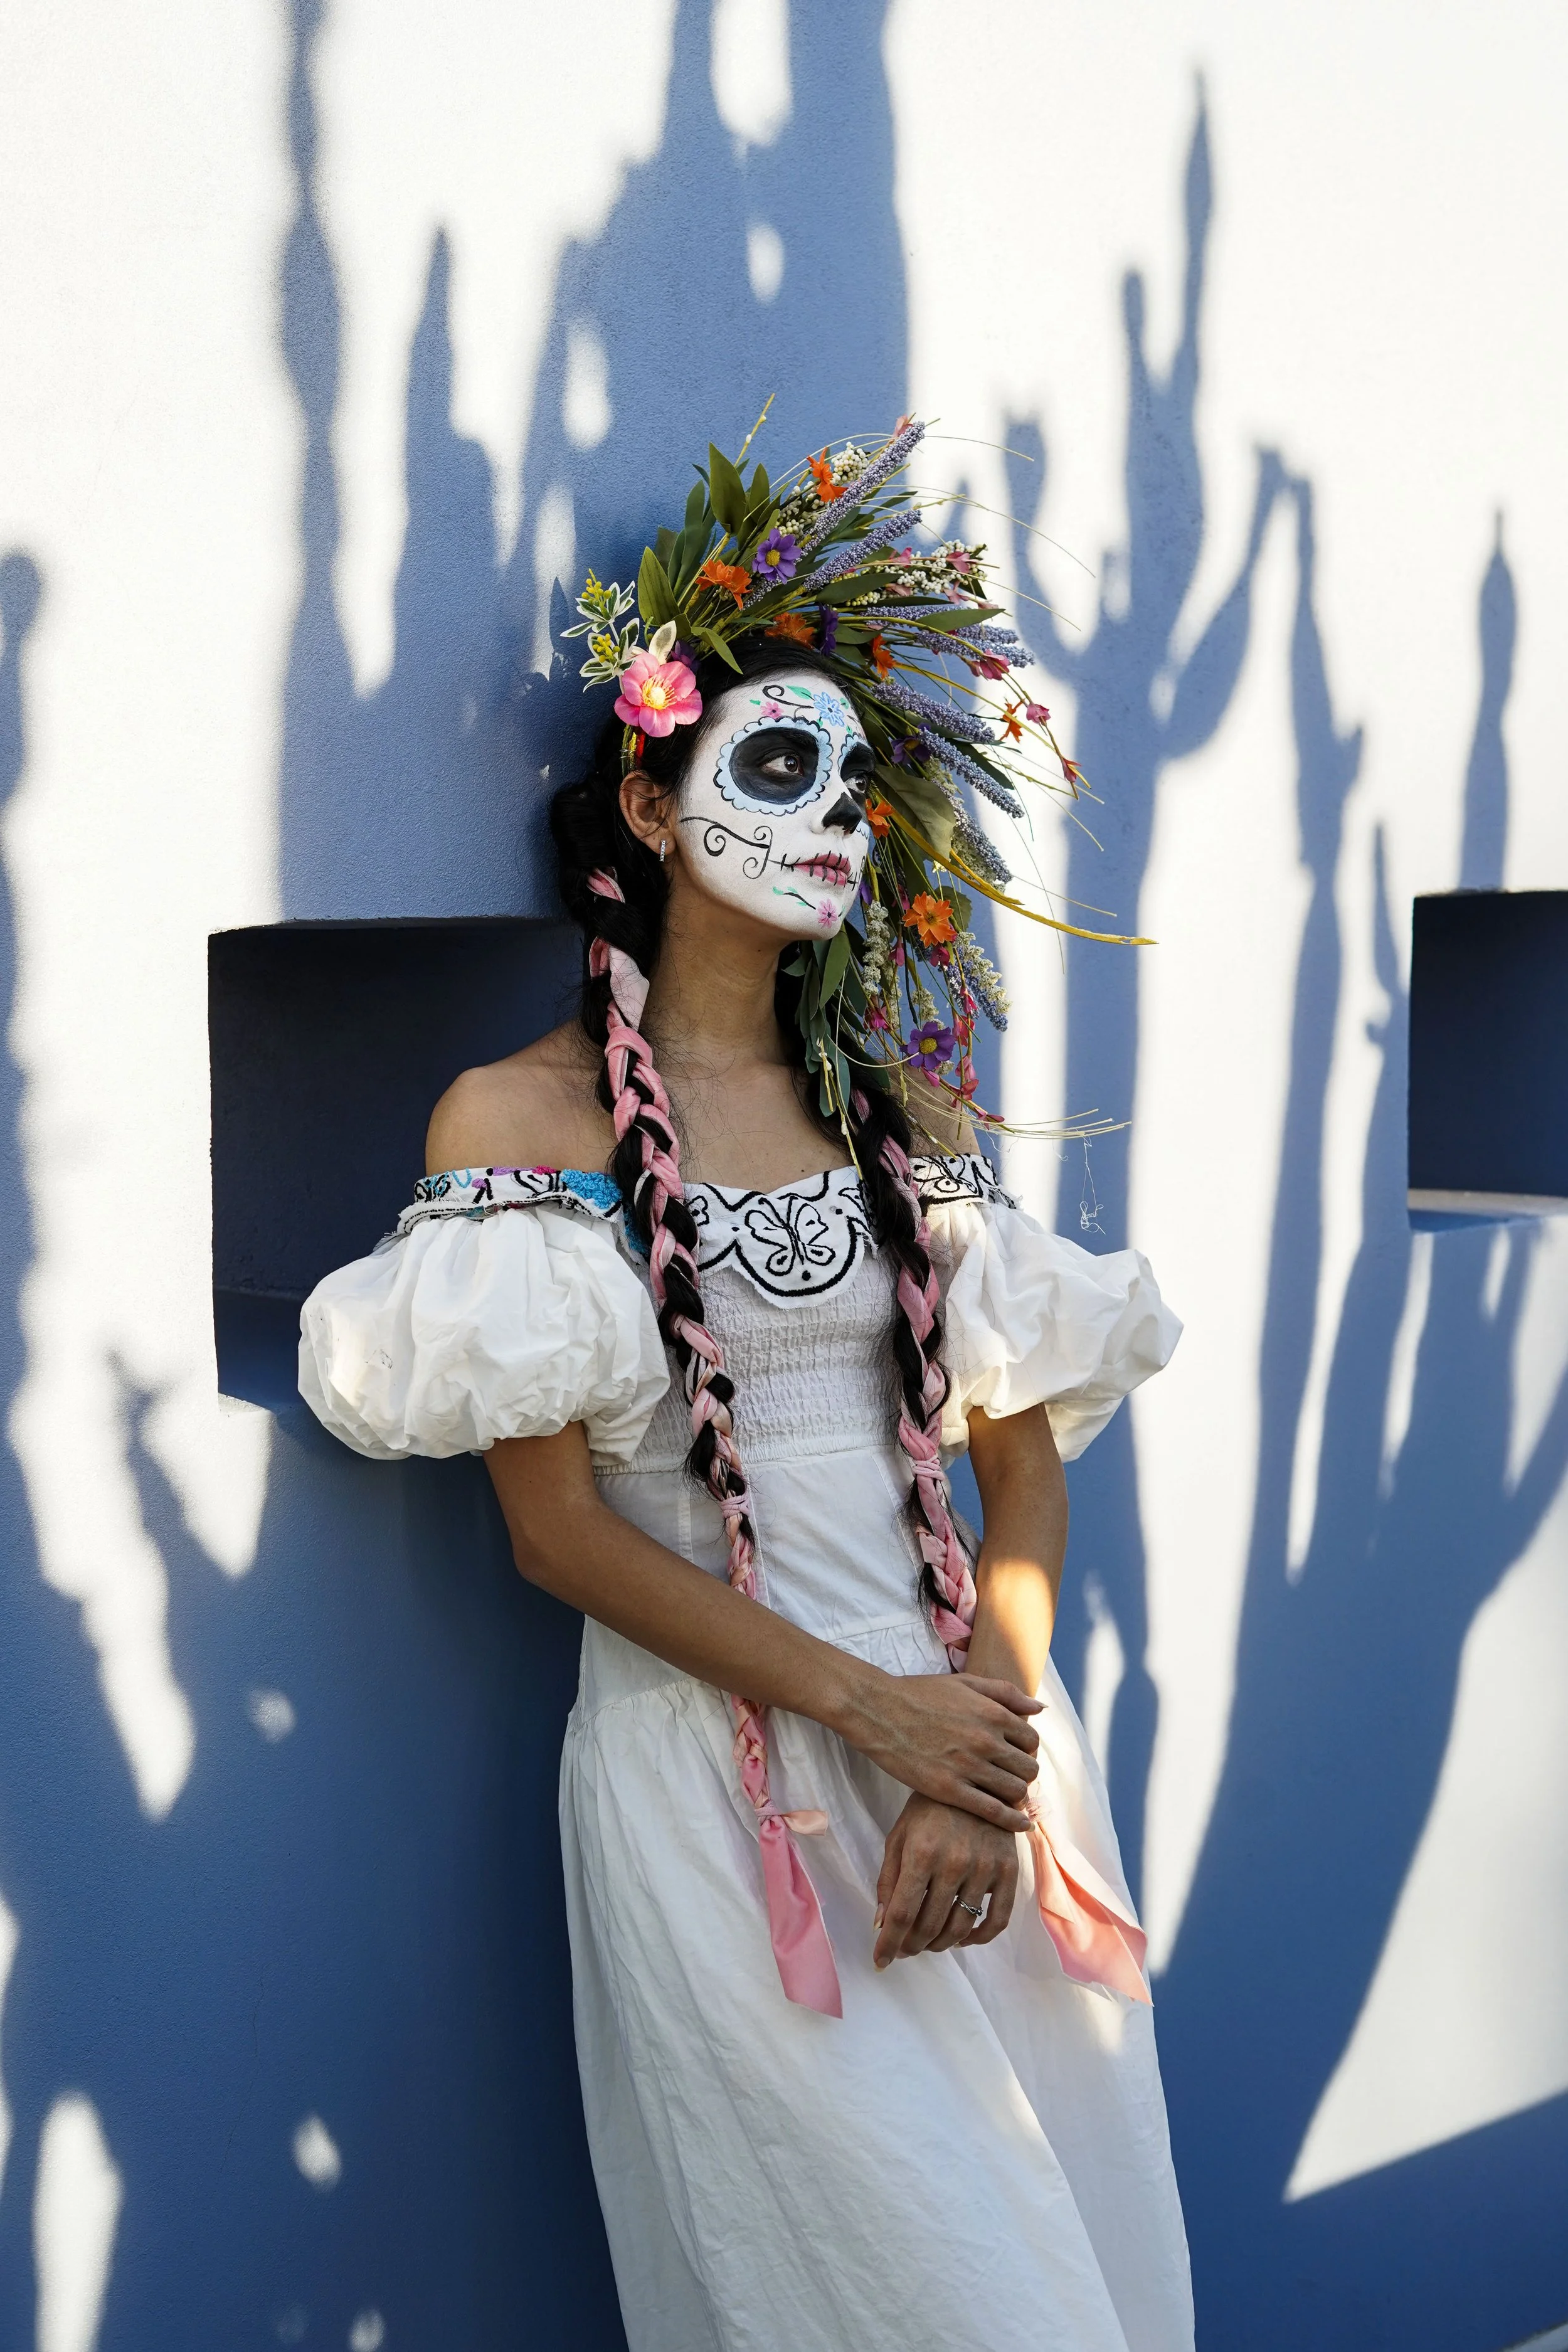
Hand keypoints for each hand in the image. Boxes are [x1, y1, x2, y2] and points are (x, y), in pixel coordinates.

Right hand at [838, 1668, 1040, 1830]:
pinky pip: (993, 1811)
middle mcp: (985, 1740)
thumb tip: (1040, 1708)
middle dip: (1024, 1774)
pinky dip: (1012, 1821)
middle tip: (1011, 1778)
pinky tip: (1020, 1826)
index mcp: (992, 1713)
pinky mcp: (949, 1789)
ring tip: (1009, 1798)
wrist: (877, 1710)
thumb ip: (1005, 1693)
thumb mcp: (965, 1683)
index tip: (1016, 1756)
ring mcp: (968, 1766)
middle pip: (1028, 1768)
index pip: (1031, 1740)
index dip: (1027, 1750)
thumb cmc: (919, 1694)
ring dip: (1018, 1796)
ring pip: (1015, 1791)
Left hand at [874, 1795, 1018, 1968]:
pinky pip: (997, 1921)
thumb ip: (889, 1878)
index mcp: (922, 1852)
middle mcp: (955, 1863)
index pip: (901, 1913)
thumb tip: (881, 1924)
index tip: (881, 1962)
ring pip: (960, 1928)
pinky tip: (962, 1939)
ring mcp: (985, 1868)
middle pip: (930, 1926)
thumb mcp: (900, 1835)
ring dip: (940, 1945)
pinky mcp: (1008, 1871)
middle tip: (904, 1949)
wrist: (977, 1779)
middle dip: (912, 1946)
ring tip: (928, 1943)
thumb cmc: (930, 1807)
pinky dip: (978, 1939)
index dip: (889, 1944)